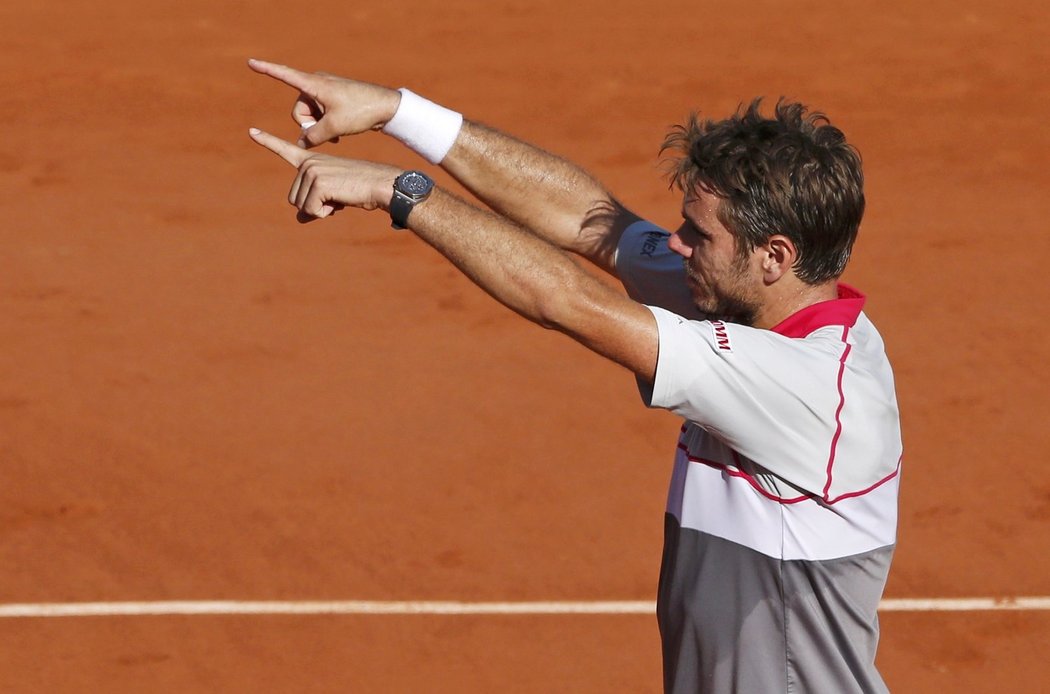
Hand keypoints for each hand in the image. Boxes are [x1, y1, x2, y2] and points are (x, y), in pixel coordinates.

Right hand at [248, 59, 400, 148]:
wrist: (386, 107)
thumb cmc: (360, 112)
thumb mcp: (334, 127)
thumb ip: (313, 136)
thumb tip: (302, 144)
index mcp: (315, 85)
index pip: (285, 75)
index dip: (267, 70)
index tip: (250, 62)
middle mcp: (317, 84)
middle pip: (299, 111)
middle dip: (309, 125)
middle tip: (328, 133)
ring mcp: (325, 92)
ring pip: (310, 116)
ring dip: (319, 128)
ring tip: (337, 134)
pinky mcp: (333, 100)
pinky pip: (320, 116)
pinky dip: (326, 126)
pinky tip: (338, 135)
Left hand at [249, 128, 399, 223]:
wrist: (381, 185)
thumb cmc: (359, 189)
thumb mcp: (332, 196)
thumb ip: (313, 204)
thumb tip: (299, 218)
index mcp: (312, 160)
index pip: (285, 150)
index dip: (267, 141)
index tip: (251, 131)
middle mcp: (309, 162)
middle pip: (294, 199)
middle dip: (313, 206)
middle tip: (336, 198)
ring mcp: (312, 171)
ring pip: (302, 206)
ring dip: (321, 210)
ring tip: (340, 197)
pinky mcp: (319, 182)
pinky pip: (312, 210)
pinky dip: (325, 213)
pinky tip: (340, 202)